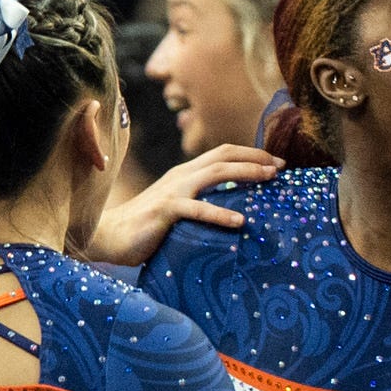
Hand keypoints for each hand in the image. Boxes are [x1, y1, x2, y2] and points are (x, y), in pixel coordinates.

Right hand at [83, 143, 282, 265]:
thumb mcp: (179, 210)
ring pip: (215, 173)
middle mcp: (181, 176)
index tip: (276, 164)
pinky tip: (240, 222)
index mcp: (186, 174)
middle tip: (281, 167)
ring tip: (269, 180)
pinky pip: (196, 209)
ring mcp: (173, 191)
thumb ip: (201, 204)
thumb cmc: (148, 227)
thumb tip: (235, 212)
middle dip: (255, 158)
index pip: (223, 154)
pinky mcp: (165, 211)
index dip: (250, 155)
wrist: (108, 236)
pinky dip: (219, 214)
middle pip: (224, 156)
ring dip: (245, 174)